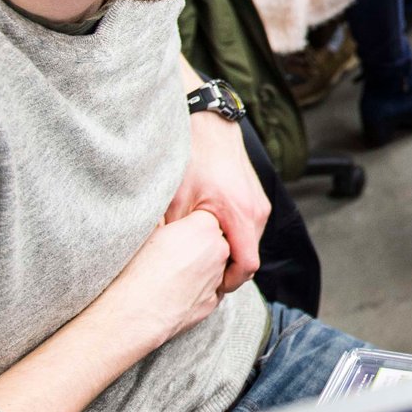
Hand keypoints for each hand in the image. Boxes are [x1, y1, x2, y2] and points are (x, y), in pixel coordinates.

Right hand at [104, 211, 228, 347]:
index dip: (190, 225)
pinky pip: (210, 288)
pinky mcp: (213, 301)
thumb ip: (171, 222)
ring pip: (215, 266)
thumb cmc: (136, 270)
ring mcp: (218, 278)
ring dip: (201, 267)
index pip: (206, 217)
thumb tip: (170, 219)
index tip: (175, 234)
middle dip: (201, 245)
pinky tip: (176, 290)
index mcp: (204, 227)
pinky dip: (198, 288)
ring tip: (172, 274)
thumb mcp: (151, 233)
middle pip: (216, 241)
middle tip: (174, 254)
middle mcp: (219, 251)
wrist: (134, 313)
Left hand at [169, 110, 269, 292]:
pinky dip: (232, 233)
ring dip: (228, 250)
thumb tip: (151, 262)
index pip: (246, 267)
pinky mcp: (255, 195)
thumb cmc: (192, 157)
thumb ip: (171, 234)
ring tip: (201, 251)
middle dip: (225, 269)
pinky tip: (208, 230)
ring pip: (248, 241)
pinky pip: (247, 226)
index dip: (227, 284)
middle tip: (198, 274)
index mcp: (241, 215)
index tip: (207, 289)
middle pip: (248, 257)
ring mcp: (259, 203)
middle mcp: (257, 211)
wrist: (208, 122)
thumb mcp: (173, 199)